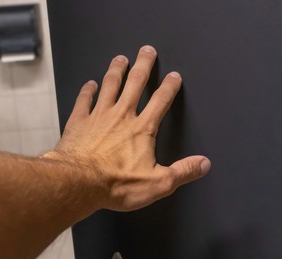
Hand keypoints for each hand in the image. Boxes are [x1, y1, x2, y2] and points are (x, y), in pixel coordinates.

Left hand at [46, 45, 210, 211]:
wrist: (78, 183)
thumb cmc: (115, 183)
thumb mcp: (158, 183)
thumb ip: (183, 172)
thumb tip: (203, 164)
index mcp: (142, 129)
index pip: (161, 101)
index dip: (169, 86)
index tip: (174, 76)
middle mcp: (121, 116)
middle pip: (135, 83)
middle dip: (143, 65)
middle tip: (147, 51)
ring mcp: (98, 116)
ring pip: (109, 85)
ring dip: (116, 70)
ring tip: (120, 58)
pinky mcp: (79, 122)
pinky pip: (84, 100)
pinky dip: (87, 90)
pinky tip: (89, 84)